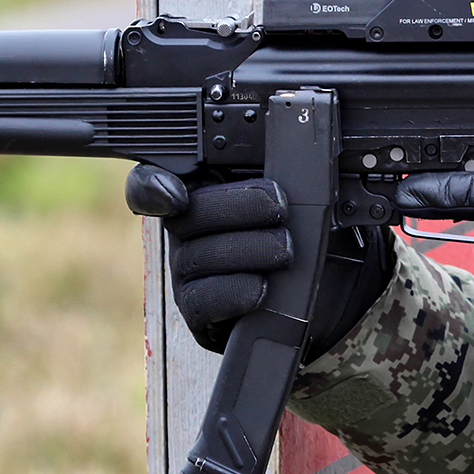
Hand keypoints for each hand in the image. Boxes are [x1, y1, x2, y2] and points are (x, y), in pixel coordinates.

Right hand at [125, 164, 392, 357]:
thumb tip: (288, 158)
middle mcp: (185, 234)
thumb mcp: (296, 200)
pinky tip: (262, 286)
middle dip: (236, 207)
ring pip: (198, 257)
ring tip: (285, 249)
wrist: (323, 292)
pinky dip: (235, 291)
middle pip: (186, 216)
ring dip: (247, 250)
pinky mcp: (199, 315)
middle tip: (280, 208)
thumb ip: (278, 177)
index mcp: (201, 194)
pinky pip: (202, 301)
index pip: (150, 184)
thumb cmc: (303, 235)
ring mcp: (187, 276)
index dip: (152, 186)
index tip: (176, 191)